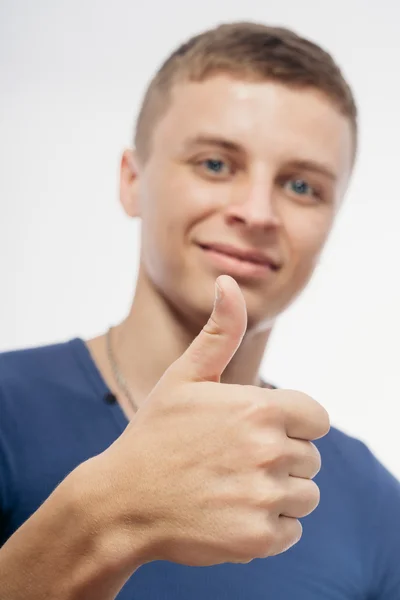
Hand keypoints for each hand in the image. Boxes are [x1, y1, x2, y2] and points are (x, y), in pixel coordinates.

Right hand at [94, 275, 329, 566]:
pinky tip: (231, 514)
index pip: (316, 418)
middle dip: (281, 459)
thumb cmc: (155, 434)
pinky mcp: (258, 538)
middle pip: (310, 458)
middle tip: (234, 462)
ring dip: (277, 494)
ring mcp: (264, 496)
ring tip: (232, 487)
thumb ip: (219, 331)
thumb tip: (228, 280)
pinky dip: (268, 527)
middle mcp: (268, 450)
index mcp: (260, 407)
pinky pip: (291, 531)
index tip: (259, 431)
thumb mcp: (184, 376)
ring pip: (305, 495)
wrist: (121, 501)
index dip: (291, 425)